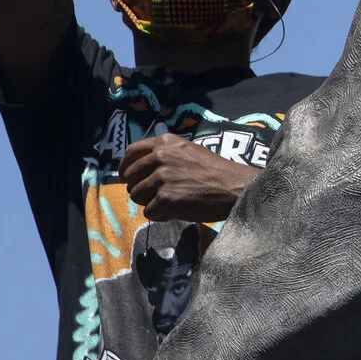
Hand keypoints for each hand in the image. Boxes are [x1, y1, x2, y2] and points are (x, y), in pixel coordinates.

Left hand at [121, 133, 258, 220]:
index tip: (127, 176)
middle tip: (157, 195)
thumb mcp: (189, 150)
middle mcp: (160, 157)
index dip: (125, 167)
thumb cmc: (215, 171)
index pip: (131, 152)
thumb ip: (165, 154)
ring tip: (172, 202)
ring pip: (136, 196)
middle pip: (130, 178)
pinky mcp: (165, 199)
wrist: (235, 188)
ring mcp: (161, 178)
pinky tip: (177, 211)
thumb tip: (140, 167)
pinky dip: (161, 215)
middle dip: (140, 188)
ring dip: (150, 203)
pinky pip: (149, 212)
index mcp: (165, 143)